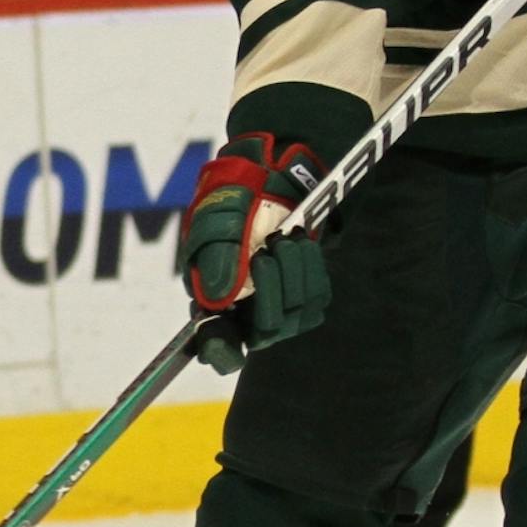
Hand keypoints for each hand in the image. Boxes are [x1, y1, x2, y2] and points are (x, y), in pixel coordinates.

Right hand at [182, 133, 329, 372]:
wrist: (269, 174)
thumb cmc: (232, 195)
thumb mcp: (216, 218)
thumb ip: (216, 257)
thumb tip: (218, 299)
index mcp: (210, 296)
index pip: (215, 344)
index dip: (219, 352)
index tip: (224, 348)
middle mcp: (241, 308)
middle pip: (265, 330)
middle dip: (273, 288)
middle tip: (270, 248)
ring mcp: (276, 303)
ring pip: (295, 316)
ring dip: (296, 273)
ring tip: (286, 239)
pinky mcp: (304, 292)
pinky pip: (317, 299)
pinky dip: (312, 270)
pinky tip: (300, 245)